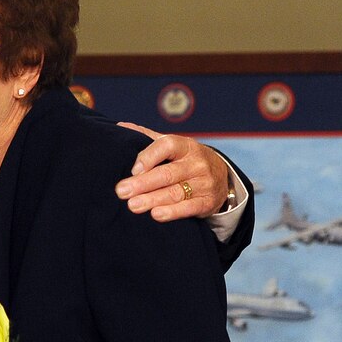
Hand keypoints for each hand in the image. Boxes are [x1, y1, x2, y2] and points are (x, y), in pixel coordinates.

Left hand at [114, 123, 228, 220]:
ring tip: (133, 205)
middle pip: (168, 173)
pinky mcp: (208, 202)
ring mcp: (204, 183)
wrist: (221, 177)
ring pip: (176, 192)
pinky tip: (156, 214)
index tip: (133, 169)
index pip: (168, 146)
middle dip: (143, 183)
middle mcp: (197, 163)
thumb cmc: (187, 160)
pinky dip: (172, 212)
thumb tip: (120, 127)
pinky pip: (189, 208)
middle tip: (122, 191)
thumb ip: (148, 139)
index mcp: (186, 146)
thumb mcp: (173, 146)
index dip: (149, 156)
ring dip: (153, 199)